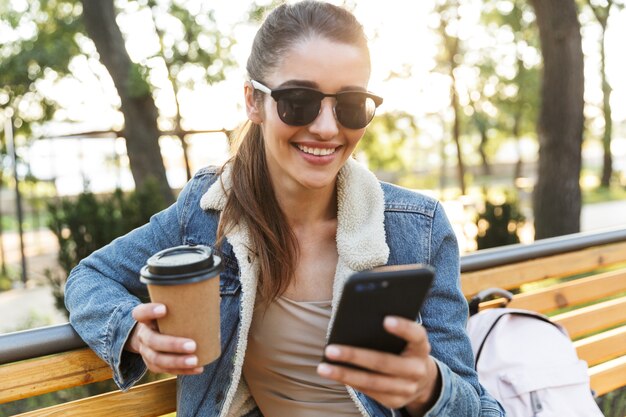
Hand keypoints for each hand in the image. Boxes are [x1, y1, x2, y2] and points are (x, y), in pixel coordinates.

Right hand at [125, 303, 203, 374]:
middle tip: (192, 345)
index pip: (140, 313)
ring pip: (158, 359)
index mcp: (145, 318)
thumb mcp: (169, 309)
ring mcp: (146, 351)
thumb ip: (185, 305)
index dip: (150, 311)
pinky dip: (183, 370)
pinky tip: (198, 368)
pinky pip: (166, 370)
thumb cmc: (167, 318)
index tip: (164, 308)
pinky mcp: (153, 364)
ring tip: (195, 360)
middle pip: (153, 341)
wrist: (150, 334)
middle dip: (172, 344)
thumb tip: (215, 299)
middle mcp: (143, 335)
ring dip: (177, 361)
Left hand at [317, 316, 440, 415]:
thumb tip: (356, 320)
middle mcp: (418, 369)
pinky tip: (334, 374)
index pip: (416, 334)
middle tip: (330, 349)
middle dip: (355, 356)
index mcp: (421, 347)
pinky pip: (369, 391)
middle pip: (384, 362)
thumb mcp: (407, 338)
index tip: (385, 320)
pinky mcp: (395, 401)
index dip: (403, 327)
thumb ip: (390, 329)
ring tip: (323, 367)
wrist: (423, 381)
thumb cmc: (405, 349)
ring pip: (372, 382)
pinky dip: (350, 382)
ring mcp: (408, 388)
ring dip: (345, 374)